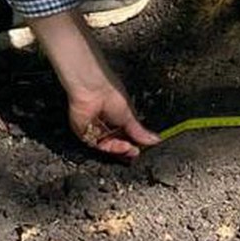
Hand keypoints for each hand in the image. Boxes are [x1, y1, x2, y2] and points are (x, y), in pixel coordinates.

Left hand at [28, 11, 159, 158]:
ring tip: (128, 147)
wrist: (94, 89)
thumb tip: (155, 140)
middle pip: (116, 144)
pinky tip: (117, 145)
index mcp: (117, 118)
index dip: (133, 144)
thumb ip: (140, 132)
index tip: (141, 149)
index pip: (125, 136)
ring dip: (119, 149)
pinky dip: (107, 148)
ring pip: (107, 147)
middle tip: (135, 152)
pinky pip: (96, 145)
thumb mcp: (130, 116)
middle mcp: (106, 124)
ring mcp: (94, 129)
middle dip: (127, 149)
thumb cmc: (110, 93)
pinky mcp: (84, 132)